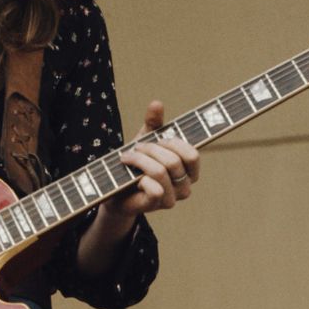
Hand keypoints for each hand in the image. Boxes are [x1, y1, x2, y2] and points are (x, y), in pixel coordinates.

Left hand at [104, 100, 198, 218]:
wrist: (115, 190)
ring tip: (127, 158)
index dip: (173, 143)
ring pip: (161, 172)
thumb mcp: (144, 140)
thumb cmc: (135, 164)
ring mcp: (172, 198)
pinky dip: (141, 178)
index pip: (192, 155)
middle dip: (150, 149)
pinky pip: (155, 188)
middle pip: (174, 161)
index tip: (157, 139)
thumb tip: (157, 103)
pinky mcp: (157, 206)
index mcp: (188, 170)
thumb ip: (153, 123)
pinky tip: (133, 178)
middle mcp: (185, 185)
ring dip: (140, 161)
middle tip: (135, 148)